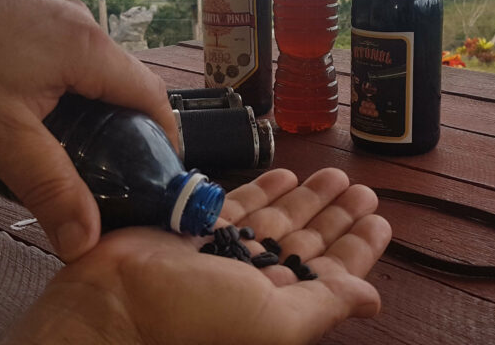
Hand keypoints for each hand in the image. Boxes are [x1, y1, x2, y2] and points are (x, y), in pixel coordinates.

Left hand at [0, 0, 176, 261]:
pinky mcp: (20, 13)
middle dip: (124, 133)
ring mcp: (49, 13)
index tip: (158, 181)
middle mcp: (79, 24)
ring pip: (88, 72)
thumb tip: (87, 241)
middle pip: (123, 84)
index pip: (154, 96)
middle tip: (107, 179)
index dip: (165, 141)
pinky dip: (59, 91)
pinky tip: (24, 115)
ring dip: (88, 112)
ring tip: (63, 153)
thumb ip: (50, 187)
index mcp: (89, 48)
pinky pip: (59, 58)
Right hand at [4, 168, 392, 344]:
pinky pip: (240, 204)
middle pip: (308, 242)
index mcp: (279, 307)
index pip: (331, 273)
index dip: (357, 248)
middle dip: (337, 215)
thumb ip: (326, 305)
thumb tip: (373, 300)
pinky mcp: (198, 227)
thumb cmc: (195, 318)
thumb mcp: (276, 321)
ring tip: (336, 175)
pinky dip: (265, 189)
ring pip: (278, 219)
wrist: (115, 301)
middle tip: (363, 189)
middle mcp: (255, 281)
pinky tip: (288, 173)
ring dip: (308, 197)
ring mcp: (226, 252)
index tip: (380, 220)